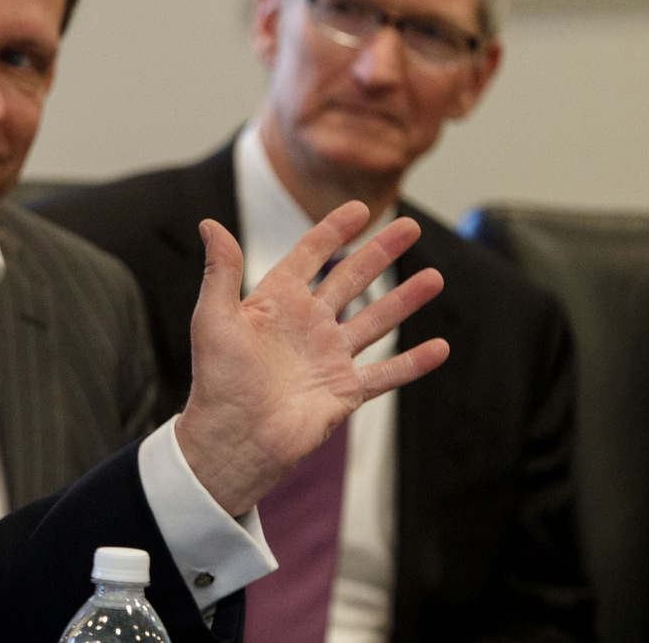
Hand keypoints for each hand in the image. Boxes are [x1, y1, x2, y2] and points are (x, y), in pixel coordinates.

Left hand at [175, 200, 448, 515]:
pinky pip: (386, 373)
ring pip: (376, 321)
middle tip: (410, 227)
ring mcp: (329, 357)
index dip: (332, 232)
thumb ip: (221, 271)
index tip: (359, 209)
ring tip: (435, 277)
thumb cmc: (217, 379)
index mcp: (276, 303)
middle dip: (380, 253)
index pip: (309, 257)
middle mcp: (307, 325)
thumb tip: (208, 224)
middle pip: (351, 280)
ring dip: (405, 299)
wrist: (235, 438)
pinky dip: (414, 363)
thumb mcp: (215, 318)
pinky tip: (439, 347)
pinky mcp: (345, 390)